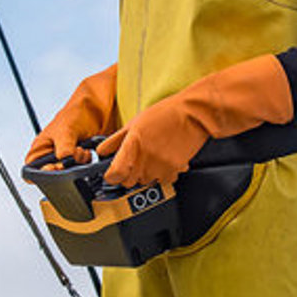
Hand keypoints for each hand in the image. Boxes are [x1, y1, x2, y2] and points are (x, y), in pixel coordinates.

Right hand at [25, 64, 118, 168]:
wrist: (99, 108)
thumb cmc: (77, 112)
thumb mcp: (66, 130)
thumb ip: (63, 149)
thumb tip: (64, 164)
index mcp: (40, 148)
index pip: (31, 170)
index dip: (41, 173)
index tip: (54, 168)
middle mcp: (51, 156)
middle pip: (52, 175)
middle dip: (64, 169)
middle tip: (72, 157)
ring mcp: (66, 159)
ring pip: (68, 175)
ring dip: (77, 165)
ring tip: (82, 150)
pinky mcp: (80, 161)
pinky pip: (82, 170)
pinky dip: (86, 164)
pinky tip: (89, 152)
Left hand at [100, 55, 292, 187]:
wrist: (194, 115)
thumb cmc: (165, 115)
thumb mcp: (134, 123)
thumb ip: (115, 140)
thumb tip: (102, 152)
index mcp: (132, 147)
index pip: (114, 175)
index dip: (111, 175)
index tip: (112, 171)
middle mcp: (145, 161)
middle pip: (128, 182)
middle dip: (128, 173)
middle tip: (135, 158)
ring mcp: (160, 168)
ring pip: (145, 182)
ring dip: (145, 173)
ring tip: (152, 155)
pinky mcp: (174, 172)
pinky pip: (162, 180)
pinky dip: (161, 173)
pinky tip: (164, 158)